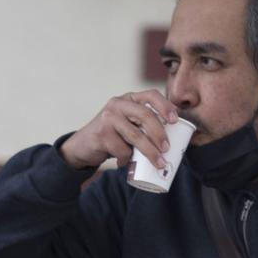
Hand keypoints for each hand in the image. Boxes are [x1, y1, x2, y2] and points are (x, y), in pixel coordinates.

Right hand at [60, 90, 183, 171]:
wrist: (82, 146)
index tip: (175, 120)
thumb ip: (143, 125)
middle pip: (145, 116)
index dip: (165, 106)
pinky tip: (123, 162)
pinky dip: (126, 159)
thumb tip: (175, 138)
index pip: (151, 94)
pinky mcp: (101, 133)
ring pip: (135, 136)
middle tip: (167, 149)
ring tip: (159, 163)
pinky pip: (121, 149)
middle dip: (159, 134)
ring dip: (149, 152)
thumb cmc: (112, 136)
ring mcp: (108, 117)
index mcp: (129, 99)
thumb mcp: (128, 124)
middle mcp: (118, 104)